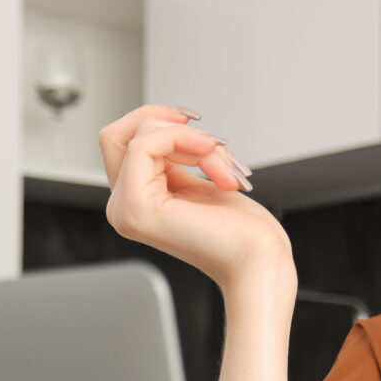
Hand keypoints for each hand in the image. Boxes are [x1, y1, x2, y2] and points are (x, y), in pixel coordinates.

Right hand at [99, 105, 288, 291]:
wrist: (258, 259)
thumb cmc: (242, 230)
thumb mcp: (197, 178)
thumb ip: (171, 157)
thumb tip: (165, 121)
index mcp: (136, 202)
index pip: (123, 141)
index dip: (161, 121)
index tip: (200, 130)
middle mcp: (122, 208)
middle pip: (125, 133)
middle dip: (180, 130)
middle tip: (218, 152)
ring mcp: (125, 210)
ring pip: (141, 135)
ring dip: (194, 141)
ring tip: (224, 170)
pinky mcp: (135, 209)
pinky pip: (144, 146)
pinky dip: (184, 139)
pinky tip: (213, 162)